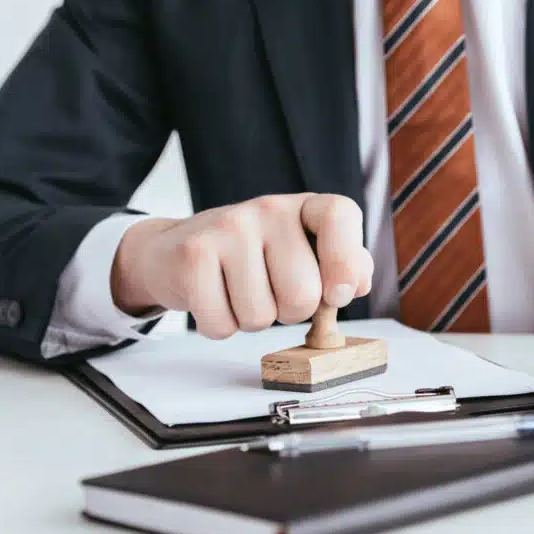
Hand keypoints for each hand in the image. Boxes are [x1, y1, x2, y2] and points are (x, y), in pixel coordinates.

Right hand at [110, 193, 372, 338]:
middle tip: (271, 293)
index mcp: (302, 207)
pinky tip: (214, 299)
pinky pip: (222, 324)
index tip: (339, 295)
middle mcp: (267, 208)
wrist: (174, 250)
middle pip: (302, 294)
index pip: (339, 214)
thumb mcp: (302, 254)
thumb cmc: (253, 260)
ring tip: (239, 293)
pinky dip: (220, 326)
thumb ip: (342, 266)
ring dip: (253, 321)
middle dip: (290, 313)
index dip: (346, 261)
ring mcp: (227, 227)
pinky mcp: (193, 255)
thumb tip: (358, 283)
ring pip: (260, 316)